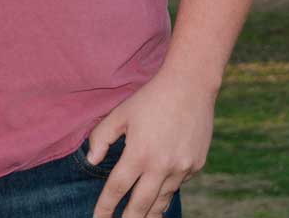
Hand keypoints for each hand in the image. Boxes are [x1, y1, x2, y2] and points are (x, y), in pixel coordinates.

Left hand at [85, 69, 215, 217]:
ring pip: (161, 201)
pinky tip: (160, 190)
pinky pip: (177, 185)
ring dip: (148, 213)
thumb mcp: (121, 112)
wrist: (192, 84)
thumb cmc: (152, 97)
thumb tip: (91, 161)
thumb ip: (101, 137)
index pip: (116, 190)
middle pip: (139, 207)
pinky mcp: (196, 165)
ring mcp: (181, 168)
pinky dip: (167, 190)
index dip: (104, 209)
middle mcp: (161, 166)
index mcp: (139, 153)